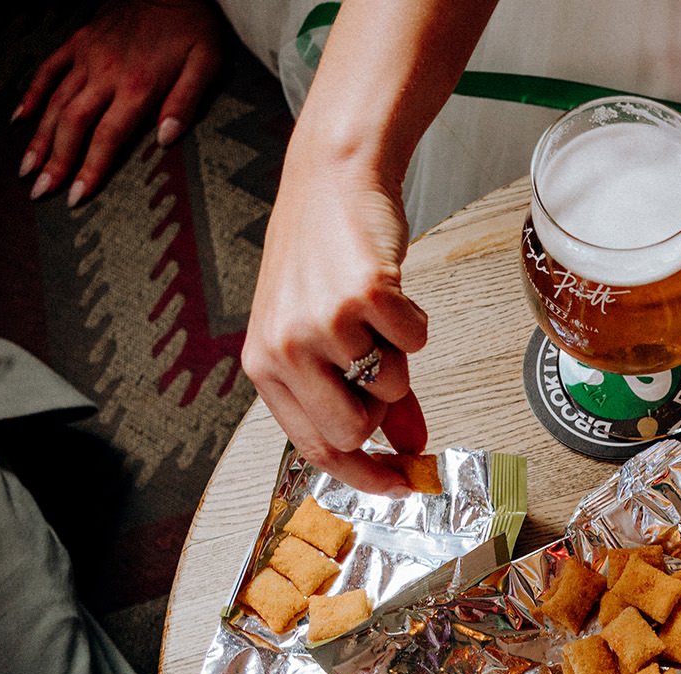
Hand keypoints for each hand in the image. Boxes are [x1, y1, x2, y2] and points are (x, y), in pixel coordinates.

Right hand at [15, 0, 228, 206]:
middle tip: (40, 192)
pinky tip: (19, 119)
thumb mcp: (206, 64)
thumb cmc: (192, 26)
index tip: (76, 196)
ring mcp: (87, 56)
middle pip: (73, 125)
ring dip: (38, 138)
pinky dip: (32, 94)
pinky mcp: (77, 42)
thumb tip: (166, 140)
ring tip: (25, 168)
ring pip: (55, 102)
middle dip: (55, 162)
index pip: (108, 137)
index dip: (90, 169)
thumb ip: (185, 103)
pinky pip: (48, 69)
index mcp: (138, 86)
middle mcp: (106, 74)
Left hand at [243, 158, 428, 494]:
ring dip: (397, 356)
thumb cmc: (320, 254)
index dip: (362, 475)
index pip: (315, 448)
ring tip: (374, 313)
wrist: (331, 179)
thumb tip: (409, 446)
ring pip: (389, 387)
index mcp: (265, 363)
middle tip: (376, 364)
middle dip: (379, 410)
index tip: (397, 486)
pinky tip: (389, 292)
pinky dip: (414, 322)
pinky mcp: (364, 297)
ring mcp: (323, 323)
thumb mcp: (322, 332)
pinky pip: (415, 343)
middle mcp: (286, 348)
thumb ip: (364, 397)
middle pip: (352, 432)